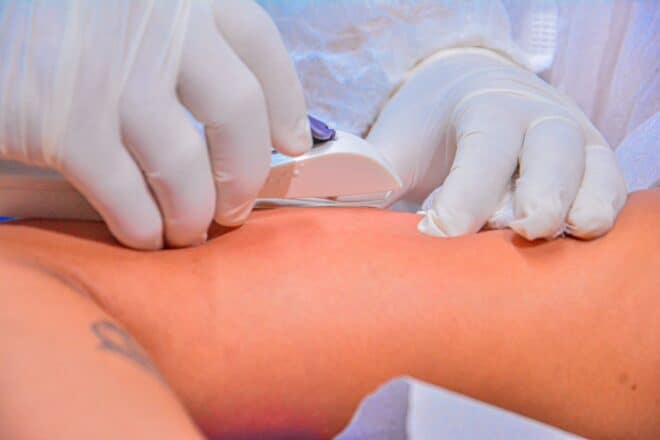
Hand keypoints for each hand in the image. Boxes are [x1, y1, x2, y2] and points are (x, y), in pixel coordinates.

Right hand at [0, 0, 311, 248]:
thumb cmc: (63, 21)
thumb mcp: (138, 11)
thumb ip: (191, 46)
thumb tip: (268, 123)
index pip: (258, 44)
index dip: (287, 102)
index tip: (294, 143)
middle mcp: (155, 23)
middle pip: (236, 111)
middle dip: (244, 173)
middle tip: (237, 205)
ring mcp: (110, 74)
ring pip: (183, 166)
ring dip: (193, 213)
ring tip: (190, 229)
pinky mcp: (63, 124)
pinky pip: (127, 197)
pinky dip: (143, 227)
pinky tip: (146, 235)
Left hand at [368, 48, 626, 239]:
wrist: (474, 89)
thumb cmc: (430, 125)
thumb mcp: (398, 143)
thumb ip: (370, 173)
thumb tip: (321, 203)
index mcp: (483, 107)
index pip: (481, 148)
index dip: (465, 192)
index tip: (439, 234)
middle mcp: (534, 117)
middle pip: (548, 149)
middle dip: (537, 190)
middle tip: (521, 229)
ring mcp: (570, 137)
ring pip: (589, 165)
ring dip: (580, 200)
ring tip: (566, 232)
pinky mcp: (592, 161)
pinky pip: (611, 182)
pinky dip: (604, 205)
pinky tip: (586, 234)